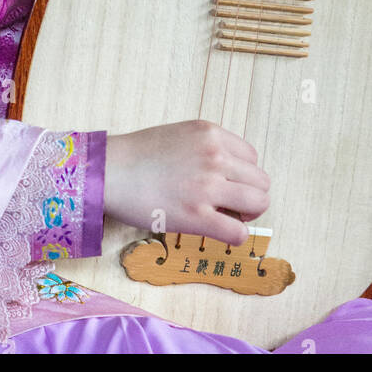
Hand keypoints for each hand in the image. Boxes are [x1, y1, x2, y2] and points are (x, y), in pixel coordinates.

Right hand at [104, 119, 270, 246]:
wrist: (110, 171)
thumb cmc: (139, 154)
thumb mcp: (181, 134)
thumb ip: (207, 147)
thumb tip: (230, 173)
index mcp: (211, 134)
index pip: (252, 157)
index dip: (243, 175)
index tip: (228, 184)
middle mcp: (215, 157)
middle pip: (261, 181)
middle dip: (250, 195)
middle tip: (230, 204)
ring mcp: (207, 186)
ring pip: (258, 203)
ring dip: (247, 214)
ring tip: (228, 217)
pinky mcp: (196, 216)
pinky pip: (238, 233)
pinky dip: (236, 236)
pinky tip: (222, 233)